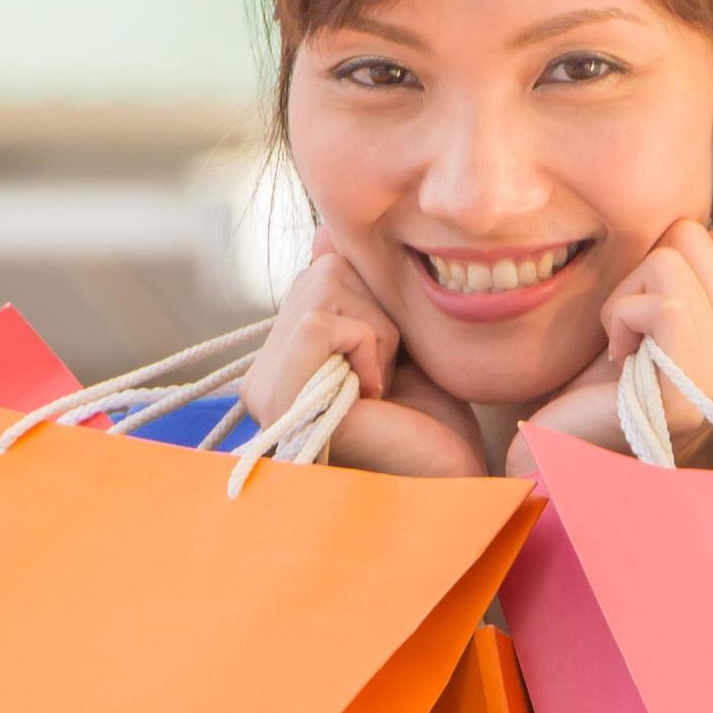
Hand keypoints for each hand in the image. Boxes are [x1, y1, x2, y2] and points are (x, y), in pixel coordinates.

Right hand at [240, 231, 486, 477]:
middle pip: (322, 272)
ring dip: (378, 331)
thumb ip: (361, 289)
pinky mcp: (277, 398)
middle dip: (378, 312)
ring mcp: (263, 390)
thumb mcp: (397, 337)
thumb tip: (322, 231)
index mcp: (284, 362)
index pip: (322, 270)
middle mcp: (261, 376)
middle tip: (390, 376)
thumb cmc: (432, 422)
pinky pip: (320, 322)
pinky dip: (368, 345)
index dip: (376, 300)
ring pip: (322, 288)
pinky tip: (374, 395)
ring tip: (382, 388)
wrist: (452, 481)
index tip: (393, 361)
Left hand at [509, 217, 712, 474]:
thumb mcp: (659, 311)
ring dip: (627, 294)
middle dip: (645, 270)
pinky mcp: (692, 388)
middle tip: (633, 329)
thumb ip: (707, 271)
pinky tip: (618, 357)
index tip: (656, 304)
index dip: (682, 251)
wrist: (567, 446)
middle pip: (699, 238)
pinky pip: (664, 304)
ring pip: (674, 262)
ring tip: (624, 343)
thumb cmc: (607, 380)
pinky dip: (622, 316)